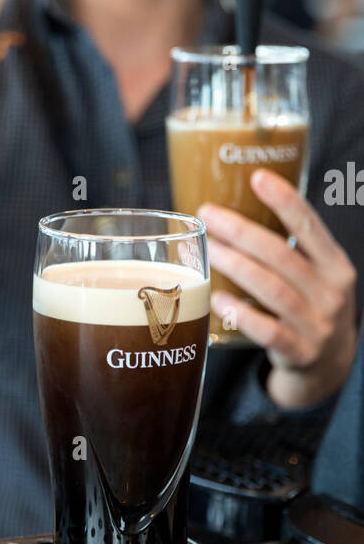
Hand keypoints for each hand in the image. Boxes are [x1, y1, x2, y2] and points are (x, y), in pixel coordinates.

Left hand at [199, 169, 357, 409]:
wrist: (329, 365)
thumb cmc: (309, 307)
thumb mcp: (314, 276)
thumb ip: (286, 250)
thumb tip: (231, 211)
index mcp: (335, 266)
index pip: (311, 226)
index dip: (285, 201)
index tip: (257, 177)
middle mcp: (331, 293)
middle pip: (283, 255)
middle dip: (243, 231)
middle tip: (209, 214)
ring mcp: (317, 324)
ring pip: (273, 290)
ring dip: (237, 266)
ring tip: (209, 250)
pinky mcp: (300, 352)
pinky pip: (267, 330)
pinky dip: (241, 314)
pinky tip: (217, 298)